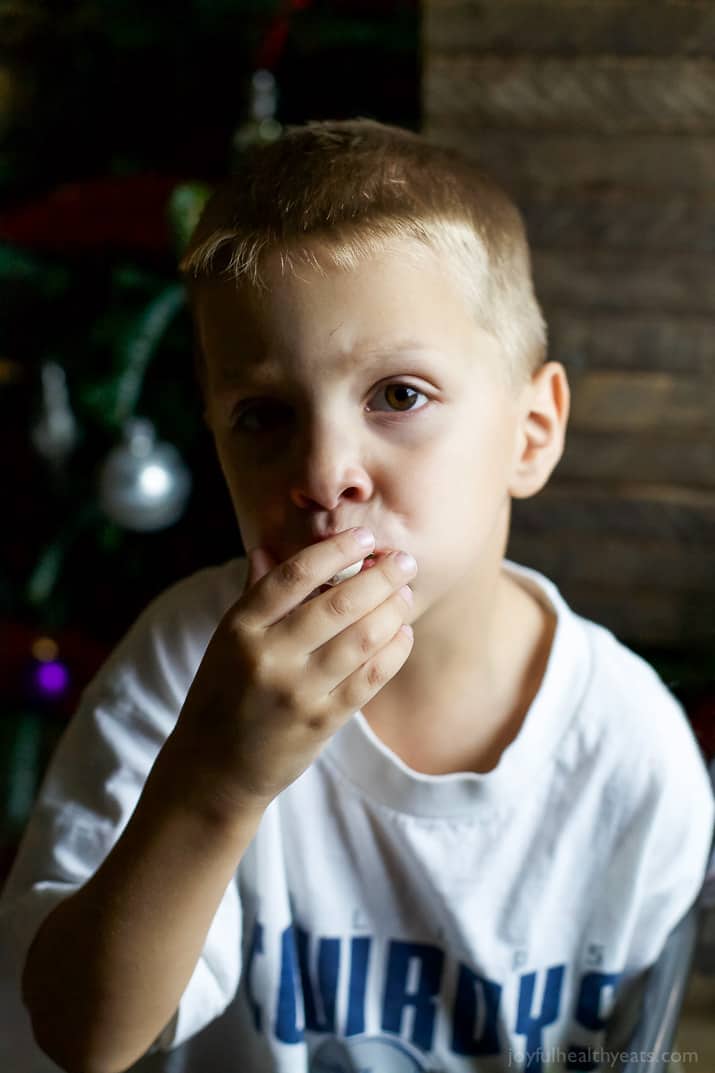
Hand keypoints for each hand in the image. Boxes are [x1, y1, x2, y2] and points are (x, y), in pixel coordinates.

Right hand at [170, 529, 415, 817]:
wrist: (214, 768)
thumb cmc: (224, 693)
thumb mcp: (227, 641)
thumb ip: (254, 595)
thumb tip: (268, 547)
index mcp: (240, 627)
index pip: (293, 575)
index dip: (334, 550)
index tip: (364, 536)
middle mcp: (268, 656)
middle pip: (337, 604)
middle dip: (380, 576)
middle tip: (404, 560)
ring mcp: (296, 692)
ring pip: (361, 638)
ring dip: (392, 610)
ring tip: (405, 594)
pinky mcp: (320, 723)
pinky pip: (369, 678)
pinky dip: (393, 650)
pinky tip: (402, 633)